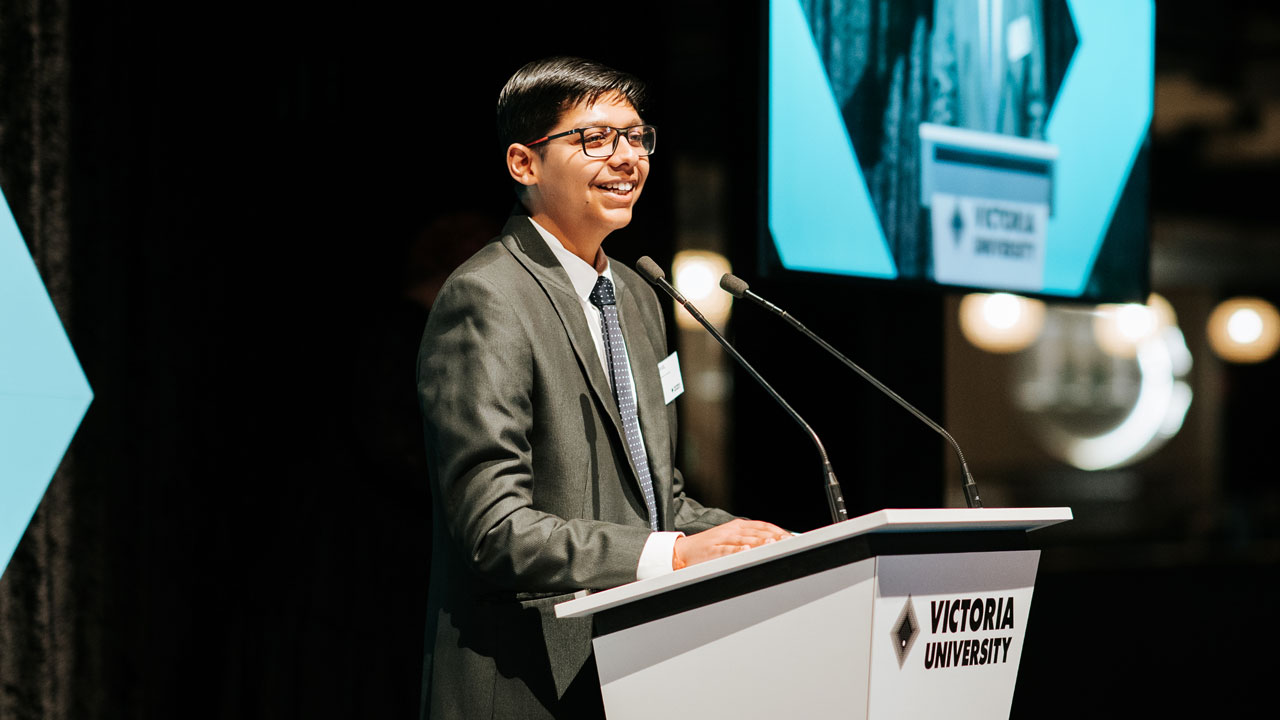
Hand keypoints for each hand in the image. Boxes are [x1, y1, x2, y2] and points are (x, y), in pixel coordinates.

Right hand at [673, 519, 791, 567]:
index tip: (792, 537)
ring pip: (746, 539)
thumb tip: (771, 543)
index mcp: (738, 526)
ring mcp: (723, 539)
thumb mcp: (731, 539)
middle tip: (789, 542)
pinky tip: (747, 550)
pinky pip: (728, 549)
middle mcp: (732, 531)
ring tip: (774, 544)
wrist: (683, 552)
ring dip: (761, 541)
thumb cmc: (709, 548)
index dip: (778, 531)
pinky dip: (738, 549)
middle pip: (758, 532)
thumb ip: (750, 539)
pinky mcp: (714, 550)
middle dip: (775, 537)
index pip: (763, 526)